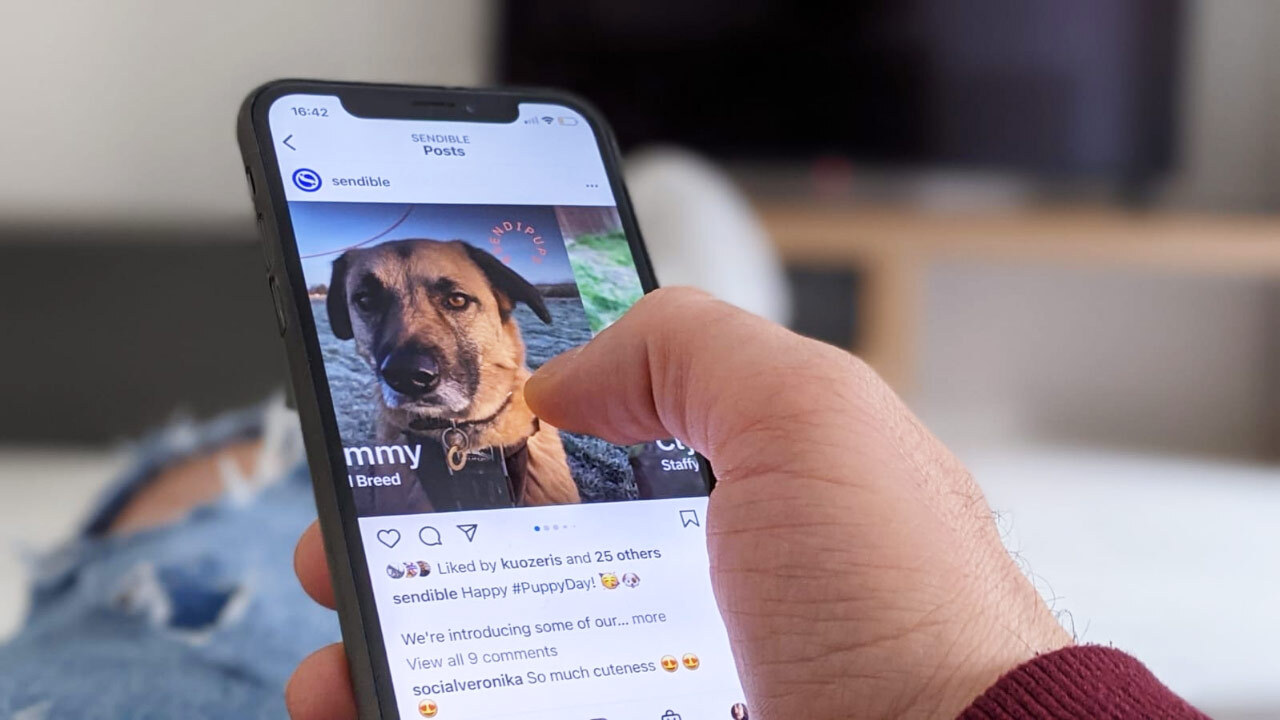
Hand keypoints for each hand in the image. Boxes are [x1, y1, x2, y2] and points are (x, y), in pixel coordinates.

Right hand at [286, 287, 1069, 719]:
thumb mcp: (808, 415)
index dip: (493, 438)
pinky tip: (365, 707)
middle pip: (517, 564)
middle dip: (416, 544)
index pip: (586, 452)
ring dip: (394, 650)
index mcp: (727, 501)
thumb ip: (689, 347)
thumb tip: (569, 374)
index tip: (413, 435)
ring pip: (495, 665)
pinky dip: (424, 717)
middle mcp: (689, 600)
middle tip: (348, 537)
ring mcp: (657, 691)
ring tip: (335, 651)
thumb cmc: (907, 608)